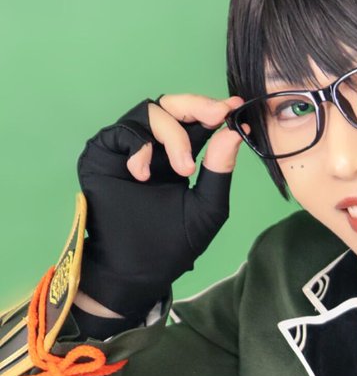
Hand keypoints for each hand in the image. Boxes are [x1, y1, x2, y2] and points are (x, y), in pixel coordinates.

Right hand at [76, 94, 245, 319]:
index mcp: (179, 155)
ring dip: (173, 134)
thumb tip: (234, 134)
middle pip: (172, 104)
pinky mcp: (102, 153)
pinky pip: (122, 130)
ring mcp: (127, 147)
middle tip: (216, 116)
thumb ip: (219, 171)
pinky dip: (139, 146)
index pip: (196, 121)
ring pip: (151, 112)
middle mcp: (154, 146)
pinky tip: (143, 173)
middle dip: (197, 106)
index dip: (215, 110)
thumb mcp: (207, 208)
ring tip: (182, 169)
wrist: (136, 270)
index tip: (236, 107)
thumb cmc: (172, 244)